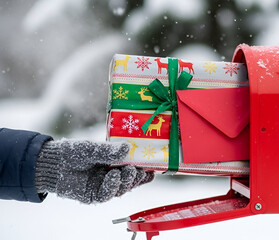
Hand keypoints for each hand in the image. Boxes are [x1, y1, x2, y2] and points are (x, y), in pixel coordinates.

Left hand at [35, 139, 152, 203]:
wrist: (52, 163)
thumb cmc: (72, 152)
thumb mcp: (93, 148)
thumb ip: (109, 151)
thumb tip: (127, 148)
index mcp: (113, 165)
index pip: (132, 169)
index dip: (143, 170)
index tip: (153, 167)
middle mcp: (110, 177)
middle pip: (129, 182)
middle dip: (137, 177)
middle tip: (140, 169)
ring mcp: (102, 187)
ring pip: (121, 190)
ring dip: (127, 181)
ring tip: (128, 170)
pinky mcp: (93, 196)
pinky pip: (107, 194)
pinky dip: (112, 186)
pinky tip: (113, 176)